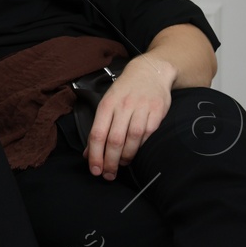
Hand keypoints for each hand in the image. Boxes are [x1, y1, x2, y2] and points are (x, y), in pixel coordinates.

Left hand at [85, 58, 172, 179]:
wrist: (150, 71)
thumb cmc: (125, 91)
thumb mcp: (107, 104)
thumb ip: (98, 128)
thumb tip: (88, 153)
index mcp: (107, 104)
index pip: (97, 134)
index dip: (95, 155)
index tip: (95, 169)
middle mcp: (123, 106)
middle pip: (114, 140)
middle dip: (110, 161)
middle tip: (108, 175)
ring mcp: (141, 108)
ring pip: (132, 139)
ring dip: (126, 156)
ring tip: (122, 164)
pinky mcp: (157, 111)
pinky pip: (147, 134)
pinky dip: (141, 145)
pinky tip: (136, 150)